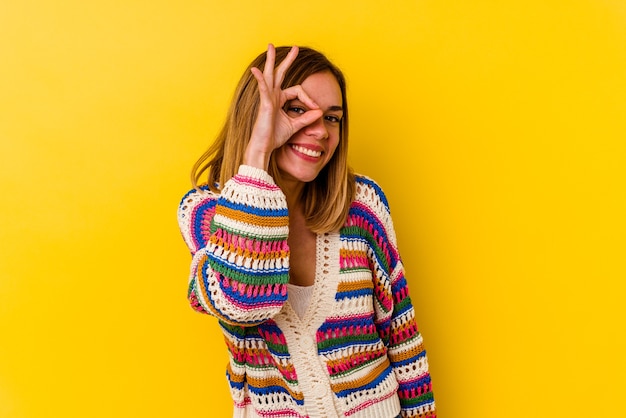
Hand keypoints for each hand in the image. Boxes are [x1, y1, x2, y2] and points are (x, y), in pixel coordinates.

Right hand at [243, 44, 322, 169]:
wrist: (264, 147)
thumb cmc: (275, 136)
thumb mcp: (295, 126)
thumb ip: (307, 118)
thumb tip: (320, 112)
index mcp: (280, 100)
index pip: (297, 91)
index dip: (308, 98)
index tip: (316, 109)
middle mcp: (273, 96)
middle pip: (280, 73)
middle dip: (287, 60)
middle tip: (295, 48)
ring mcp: (267, 98)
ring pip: (269, 75)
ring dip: (271, 60)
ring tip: (270, 46)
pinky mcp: (264, 104)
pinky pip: (263, 88)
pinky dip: (260, 79)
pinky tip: (256, 70)